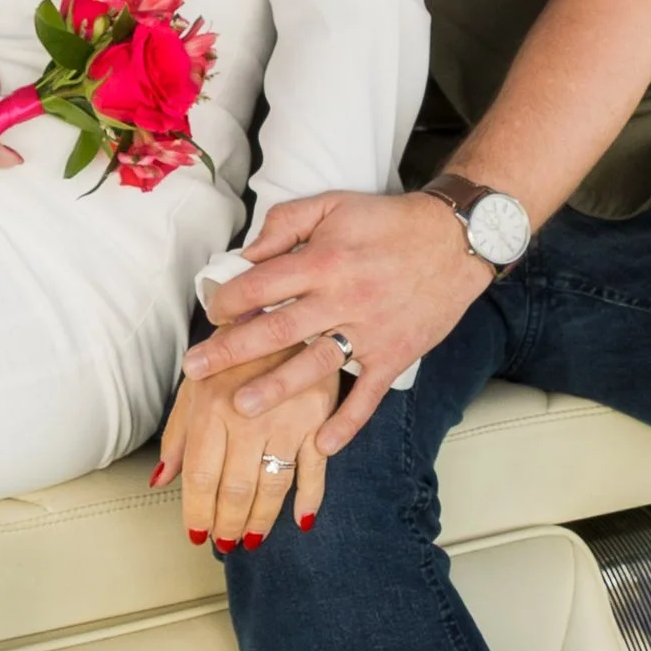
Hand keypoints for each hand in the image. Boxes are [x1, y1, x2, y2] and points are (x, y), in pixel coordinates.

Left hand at [156, 341, 337, 549]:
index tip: (196, 534)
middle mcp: (249, 414)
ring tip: (252, 539)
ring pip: (273, 486)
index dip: (197, 512)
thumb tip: (161, 481)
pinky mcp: (321, 418)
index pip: (201, 477)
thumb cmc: (233, 354)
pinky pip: (316, 469)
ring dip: (262, 520)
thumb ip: (178, 435)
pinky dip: (311, 499)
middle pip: (235, 488)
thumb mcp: (196, 386)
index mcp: (212, 406)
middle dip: (227, 523)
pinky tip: (302, 520)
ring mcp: (289, 418)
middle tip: (224, 543)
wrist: (284, 313)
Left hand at [180, 189, 491, 455]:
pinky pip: (368, 395)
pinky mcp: (395, 355)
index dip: (229, 298)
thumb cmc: (388, 221)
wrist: (455, 240)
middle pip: (277, 329)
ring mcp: (370, 332)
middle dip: (231, 350)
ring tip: (241, 408)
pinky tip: (321, 445)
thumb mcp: (332, 205)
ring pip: (316, 365)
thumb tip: (247, 253)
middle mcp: (343, 299)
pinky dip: (347, 422)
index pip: (262, 284)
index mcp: (324, 261)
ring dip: (277, 389)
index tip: (211, 312)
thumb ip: (286, 223)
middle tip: (195, 370)